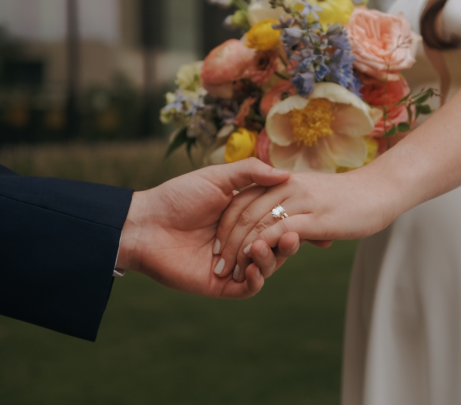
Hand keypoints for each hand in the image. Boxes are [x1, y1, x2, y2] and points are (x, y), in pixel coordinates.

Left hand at [116, 158, 302, 297]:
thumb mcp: (217, 178)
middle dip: (289, 243)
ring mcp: (233, 264)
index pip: (279, 221)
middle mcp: (242, 241)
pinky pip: (248, 288)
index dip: (296, 220)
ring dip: (271, 259)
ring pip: (266, 267)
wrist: (147, 224)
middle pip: (277, 246)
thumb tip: (286, 172)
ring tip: (261, 247)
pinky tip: (254, 268)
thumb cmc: (178, 197)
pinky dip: (256, 279)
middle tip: (293, 236)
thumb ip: (251, 173)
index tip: (313, 215)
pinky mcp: (221, 284)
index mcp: (245, 217)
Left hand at [216, 169, 401, 278]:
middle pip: (243, 213)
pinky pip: (277, 233)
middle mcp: (285, 188)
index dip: (228, 224)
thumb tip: (280, 230)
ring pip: (256, 224)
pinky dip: (260, 248)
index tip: (218, 246)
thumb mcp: (314, 194)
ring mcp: (298, 203)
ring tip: (231, 271)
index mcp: (282, 181)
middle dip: (226, 241)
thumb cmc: (351, 194)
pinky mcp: (312, 220)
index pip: (243, 201)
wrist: (384, 188)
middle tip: (218, 266)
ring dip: (240, 250)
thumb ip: (292, 204)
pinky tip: (252, 265)